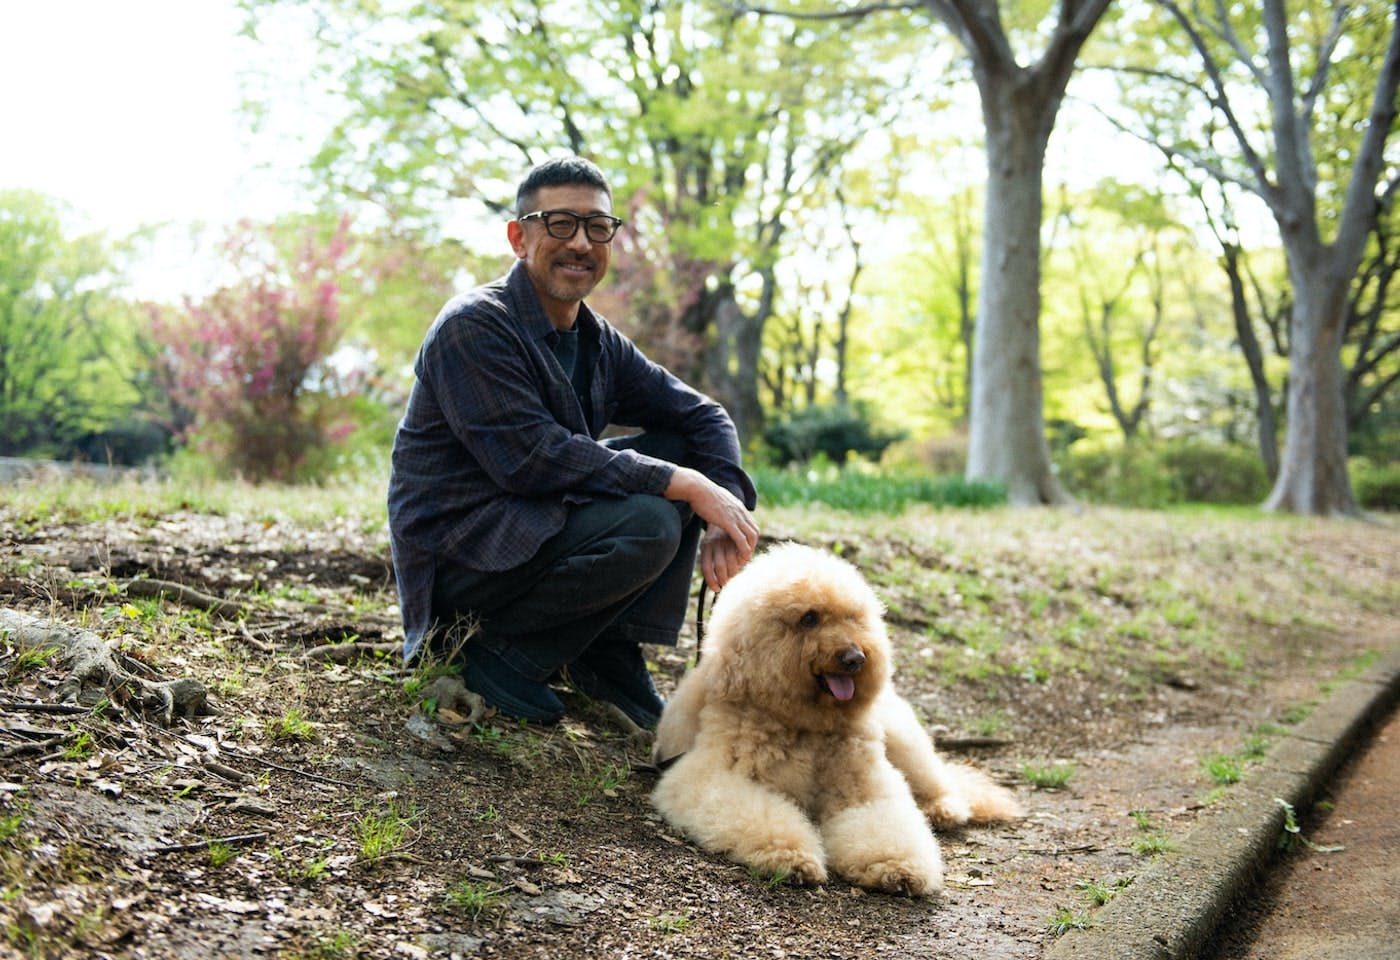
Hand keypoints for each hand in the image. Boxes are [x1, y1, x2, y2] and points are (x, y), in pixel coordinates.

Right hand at [664, 467, 758, 586]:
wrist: (698, 488)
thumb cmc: (701, 493)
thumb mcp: (717, 498)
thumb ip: (722, 504)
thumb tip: (718, 505)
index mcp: (738, 506)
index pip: (752, 524)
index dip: (750, 537)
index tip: (744, 546)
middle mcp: (741, 511)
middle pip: (755, 531)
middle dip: (752, 545)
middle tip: (745, 555)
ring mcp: (736, 517)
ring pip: (751, 537)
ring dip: (749, 549)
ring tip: (743, 559)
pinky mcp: (728, 523)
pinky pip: (741, 539)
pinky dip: (743, 550)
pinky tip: (739, 557)